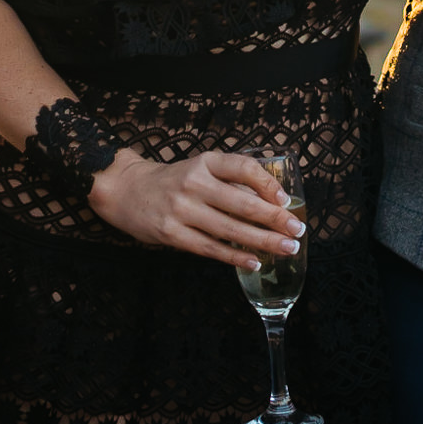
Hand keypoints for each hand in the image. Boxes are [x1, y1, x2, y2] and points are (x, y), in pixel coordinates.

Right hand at [88, 149, 306, 270]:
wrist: (125, 191)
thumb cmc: (172, 181)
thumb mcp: (198, 167)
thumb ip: (228, 179)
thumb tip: (271, 199)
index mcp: (205, 162)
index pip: (243, 167)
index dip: (268, 183)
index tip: (286, 200)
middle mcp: (194, 183)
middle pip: (242, 202)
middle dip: (274, 219)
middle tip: (297, 231)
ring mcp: (181, 209)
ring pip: (230, 228)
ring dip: (262, 241)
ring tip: (286, 249)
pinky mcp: (172, 233)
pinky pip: (210, 248)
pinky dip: (235, 256)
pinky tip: (254, 262)